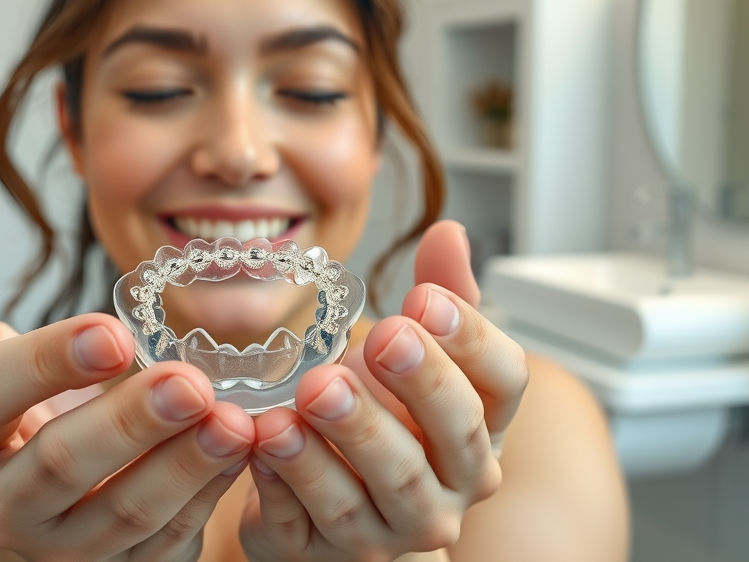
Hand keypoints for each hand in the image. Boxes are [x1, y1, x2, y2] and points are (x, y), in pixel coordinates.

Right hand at [0, 191, 252, 561]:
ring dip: (184, 465)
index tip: (110, 329)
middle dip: (129, 423)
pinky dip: (207, 496)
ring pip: (122, 513)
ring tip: (233, 420)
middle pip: (60, 464)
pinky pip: (164, 541)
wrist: (22, 523)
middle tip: (189, 381)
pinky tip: (239, 450)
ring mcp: (56, 552)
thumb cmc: (3, 426)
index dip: (47, 363)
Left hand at [238, 220, 528, 560]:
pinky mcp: (326, 554)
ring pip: (379, 491)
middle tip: (379, 340)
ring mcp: (393, 530)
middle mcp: (451, 486)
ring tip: (308, 393)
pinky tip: (261, 441)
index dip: (471, 340)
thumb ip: (437, 299)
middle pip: (452, 439)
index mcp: (478, 428)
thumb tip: (449, 232)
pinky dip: (284, 484)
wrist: (334, 512)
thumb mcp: (413, 360)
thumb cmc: (383, 425)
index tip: (423, 298)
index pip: (501, 384)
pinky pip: (306, 524)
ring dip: (344, 440)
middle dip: (417, 386)